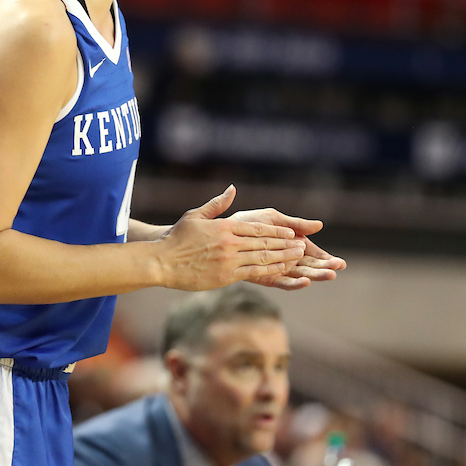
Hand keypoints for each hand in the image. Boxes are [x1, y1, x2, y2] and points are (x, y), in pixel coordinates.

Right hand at [158, 186, 306, 291]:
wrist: (163, 262)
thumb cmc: (177, 238)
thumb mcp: (196, 215)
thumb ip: (217, 204)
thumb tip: (232, 189)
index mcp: (224, 226)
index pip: (257, 228)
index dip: (277, 231)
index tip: (291, 232)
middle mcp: (229, 242)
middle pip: (264, 242)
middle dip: (286, 244)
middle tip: (303, 246)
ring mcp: (229, 260)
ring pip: (263, 257)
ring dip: (283, 257)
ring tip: (298, 257)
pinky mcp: (226, 276)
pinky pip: (253, 272)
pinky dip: (270, 270)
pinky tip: (282, 270)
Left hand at [228, 206, 345, 290]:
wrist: (225, 232)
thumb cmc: (250, 222)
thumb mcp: (275, 219)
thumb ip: (296, 224)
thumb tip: (319, 226)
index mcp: (293, 244)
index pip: (314, 254)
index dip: (327, 259)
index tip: (340, 263)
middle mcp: (288, 259)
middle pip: (311, 266)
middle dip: (325, 268)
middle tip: (337, 269)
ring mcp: (278, 269)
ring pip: (301, 275)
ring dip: (315, 275)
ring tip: (328, 276)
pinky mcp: (267, 277)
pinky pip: (283, 283)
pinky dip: (295, 283)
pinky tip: (306, 281)